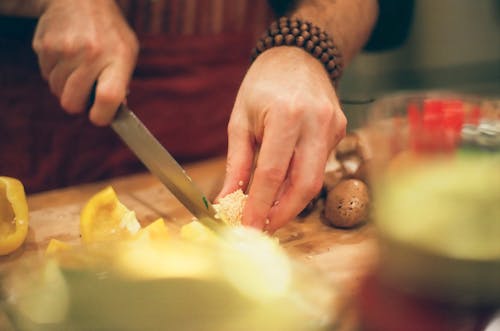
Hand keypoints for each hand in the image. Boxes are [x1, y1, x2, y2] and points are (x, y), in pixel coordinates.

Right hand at [32, 0, 138, 124]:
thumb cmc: (109, 30)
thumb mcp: (127, 52)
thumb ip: (122, 82)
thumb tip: (114, 111)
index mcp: (117, 58)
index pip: (108, 97)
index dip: (102, 115)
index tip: (100, 116)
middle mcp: (90, 54)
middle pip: (73, 102)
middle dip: (78, 104)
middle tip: (86, 93)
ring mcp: (64, 50)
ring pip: (57, 91)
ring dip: (66, 87)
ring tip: (78, 67)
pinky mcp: (44, 46)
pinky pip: (46, 76)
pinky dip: (55, 73)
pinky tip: (66, 56)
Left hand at [218, 47, 346, 231]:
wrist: (299, 56)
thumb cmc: (263, 84)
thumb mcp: (241, 120)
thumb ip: (237, 164)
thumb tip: (228, 199)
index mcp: (287, 116)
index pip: (273, 174)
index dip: (260, 205)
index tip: (248, 227)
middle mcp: (316, 123)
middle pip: (305, 185)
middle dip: (283, 213)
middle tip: (263, 226)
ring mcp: (333, 127)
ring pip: (317, 180)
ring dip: (292, 201)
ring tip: (270, 210)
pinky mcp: (340, 132)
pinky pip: (321, 165)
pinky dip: (301, 181)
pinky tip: (285, 183)